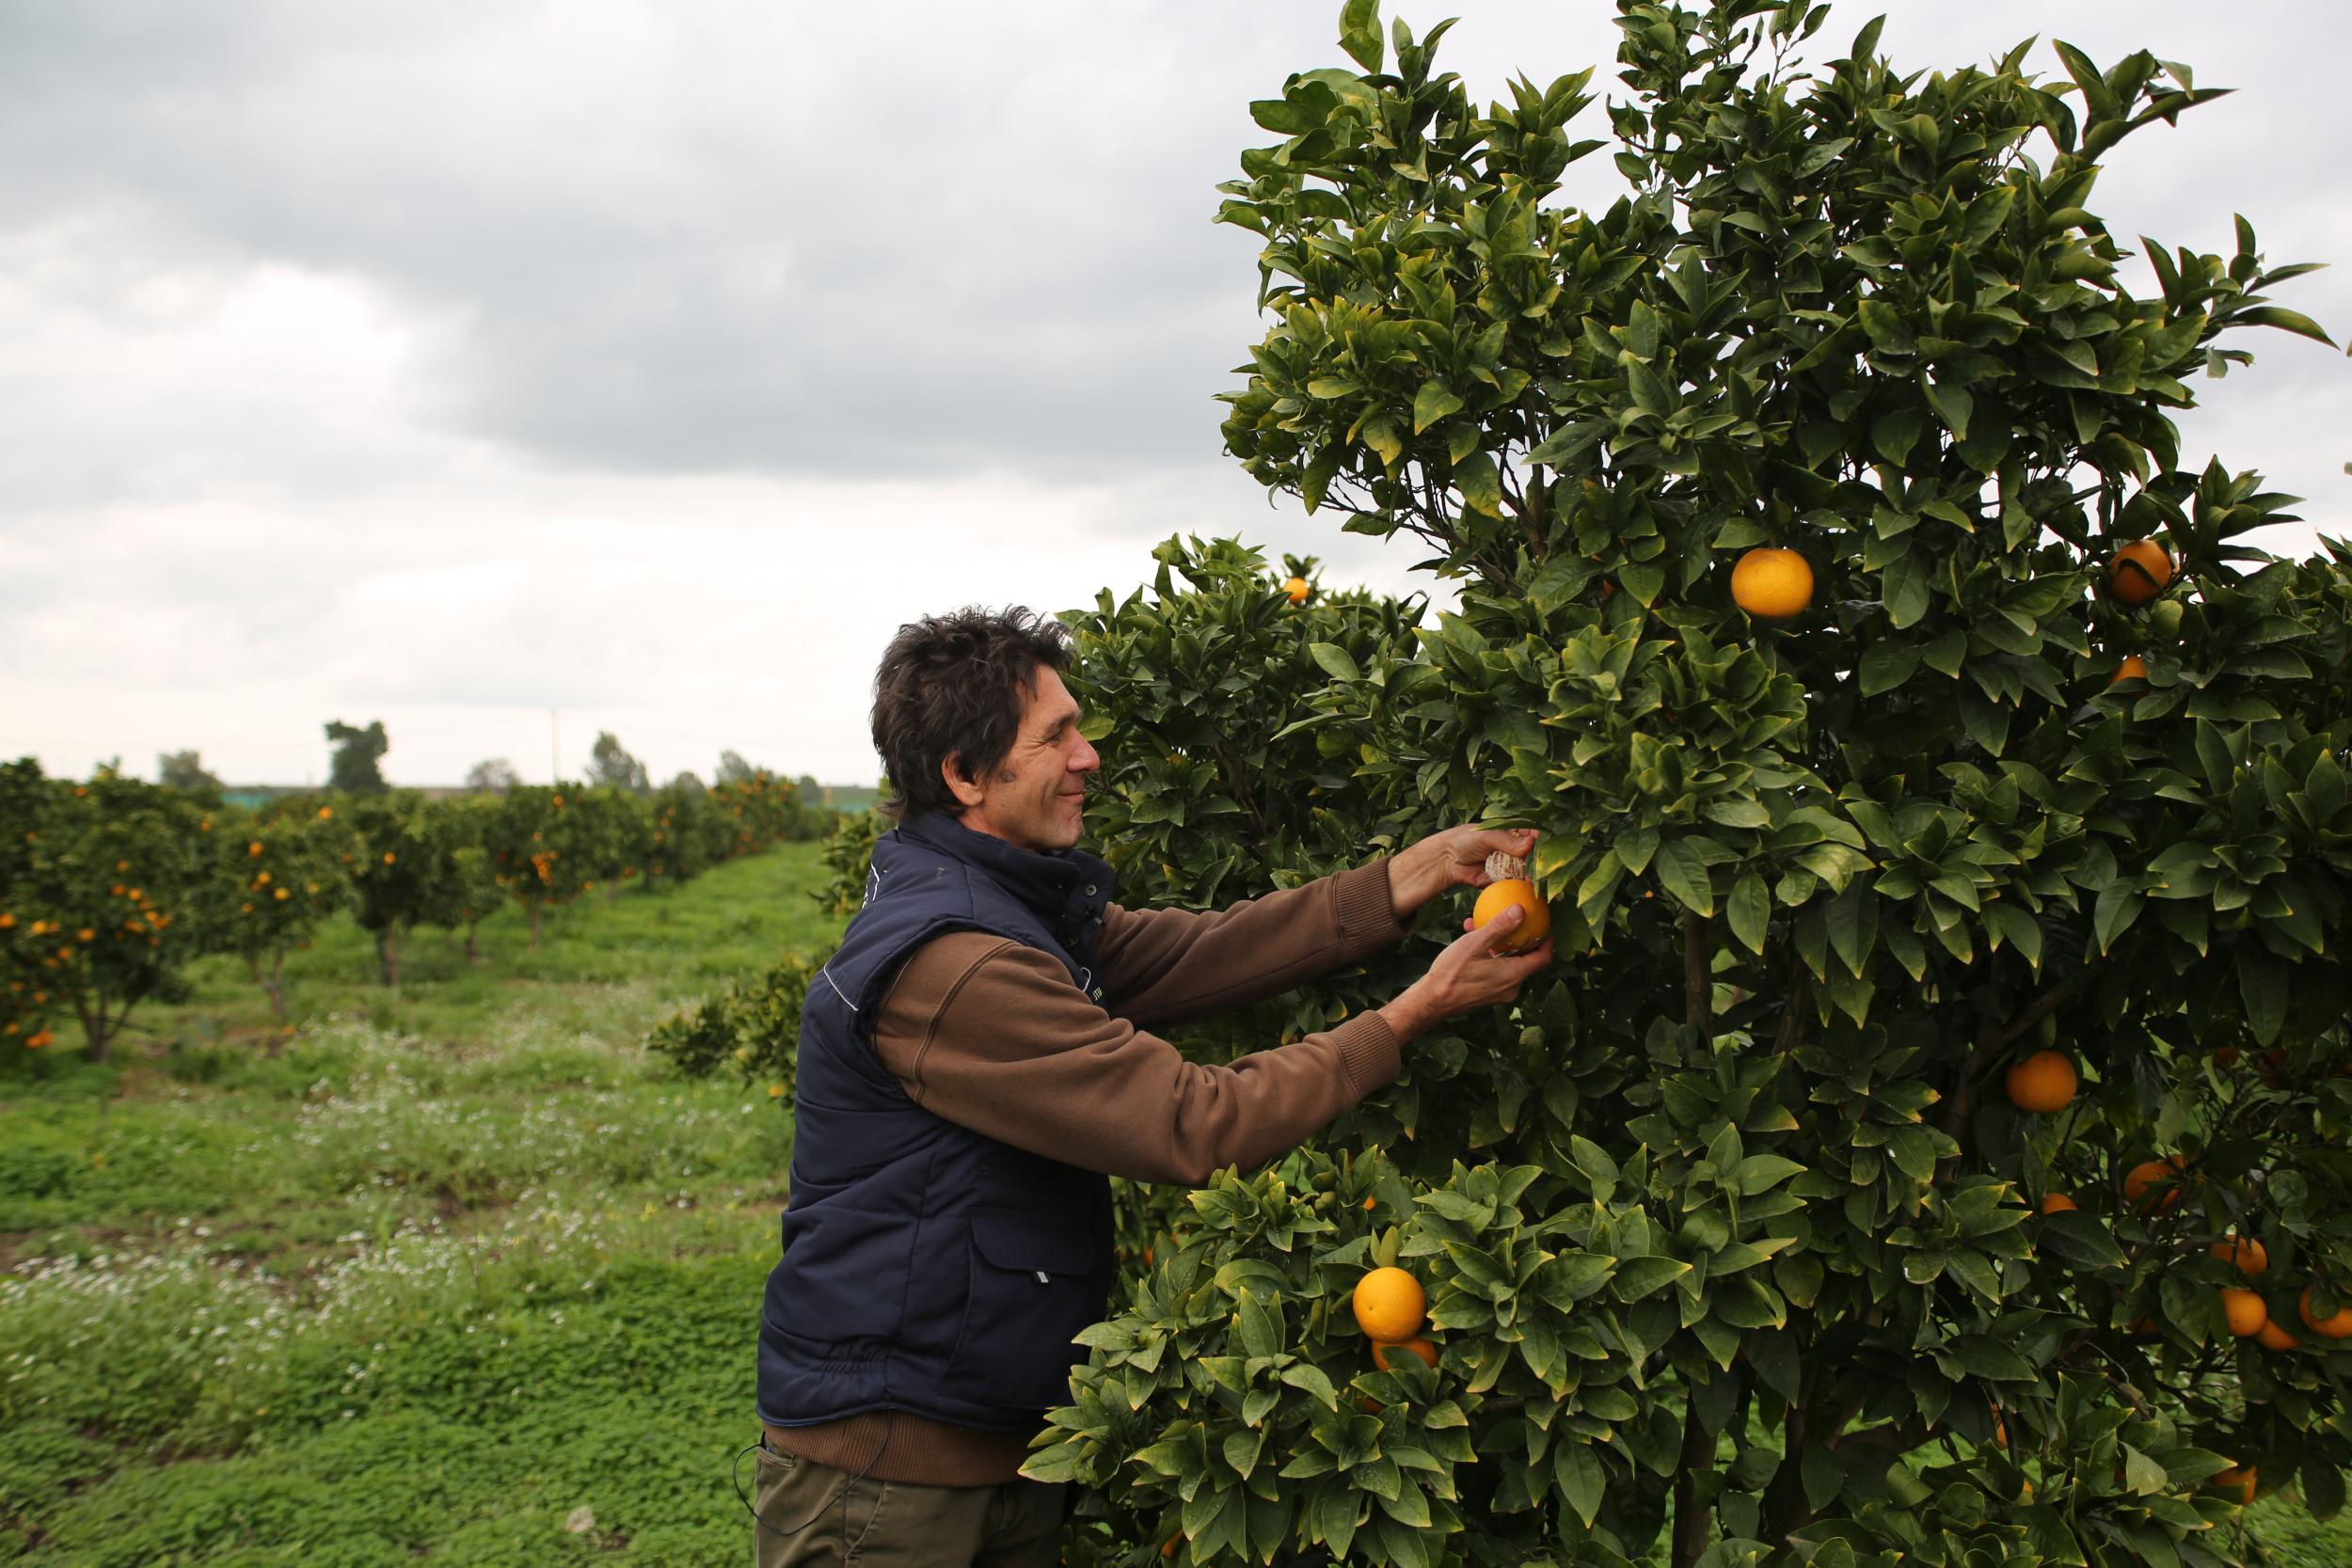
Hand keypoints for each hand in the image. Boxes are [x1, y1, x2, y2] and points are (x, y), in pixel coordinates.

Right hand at [1376, 901, 1553, 1043]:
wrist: (1431, 1002)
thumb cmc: (1452, 973)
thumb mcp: (1475, 944)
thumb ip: (1500, 927)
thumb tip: (1521, 909)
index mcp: (1514, 975)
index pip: (1543, 957)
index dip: (1547, 941)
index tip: (1545, 924)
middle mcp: (1511, 987)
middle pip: (1527, 960)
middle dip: (1521, 938)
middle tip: (1517, 919)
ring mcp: (1499, 993)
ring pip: (1509, 964)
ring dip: (1500, 944)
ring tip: (1485, 925)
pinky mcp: (1488, 994)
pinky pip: (1496, 971)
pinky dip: (1490, 955)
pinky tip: (1473, 940)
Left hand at [1387, 823, 1541, 919]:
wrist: (1446, 860)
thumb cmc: (1465, 840)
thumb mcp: (1486, 836)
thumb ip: (1507, 841)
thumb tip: (1530, 844)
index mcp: (1510, 832)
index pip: (1531, 833)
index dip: (1541, 838)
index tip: (1549, 843)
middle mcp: (1512, 848)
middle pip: (1532, 854)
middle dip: (1540, 859)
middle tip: (1548, 865)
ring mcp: (1508, 864)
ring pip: (1526, 869)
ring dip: (1534, 874)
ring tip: (1540, 878)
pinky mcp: (1501, 879)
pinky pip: (1514, 882)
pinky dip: (1522, 885)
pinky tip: (1530, 888)